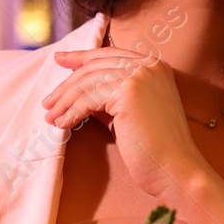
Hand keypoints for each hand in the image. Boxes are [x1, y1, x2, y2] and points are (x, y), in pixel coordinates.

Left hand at [43, 47, 206, 197]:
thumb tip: (76, 90)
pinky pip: (89, 98)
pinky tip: (63, 124)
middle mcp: (149, 66)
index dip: (81, 57)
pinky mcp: (129, 91)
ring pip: (88, 82)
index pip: (109, 54)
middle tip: (48, 102)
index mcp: (155, 66)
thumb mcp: (129, 112)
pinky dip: (71, 112)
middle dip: (67, 85)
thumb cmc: (155, 148)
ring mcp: (140, 76)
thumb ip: (109, 96)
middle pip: (95, 67)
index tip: (60, 61)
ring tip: (51, 117)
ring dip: (65, 101)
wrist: (174, 168)